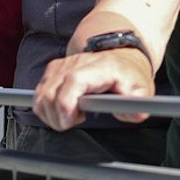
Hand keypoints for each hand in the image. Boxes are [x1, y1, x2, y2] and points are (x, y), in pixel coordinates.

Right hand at [30, 49, 154, 130]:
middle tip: (76, 120)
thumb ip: (139, 104)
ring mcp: (62, 65)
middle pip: (50, 93)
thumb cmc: (128, 75)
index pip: (72, 82)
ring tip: (72, 114)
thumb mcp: (141, 89)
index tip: (72, 121)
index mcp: (99, 68)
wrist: (120, 58)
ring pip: (40, 96)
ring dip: (51, 114)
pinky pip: (38, 94)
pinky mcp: (53, 70)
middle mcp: (76, 63)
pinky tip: (64, 108)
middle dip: (58, 117)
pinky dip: (46, 107)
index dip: (66, 105)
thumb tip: (137, 115)